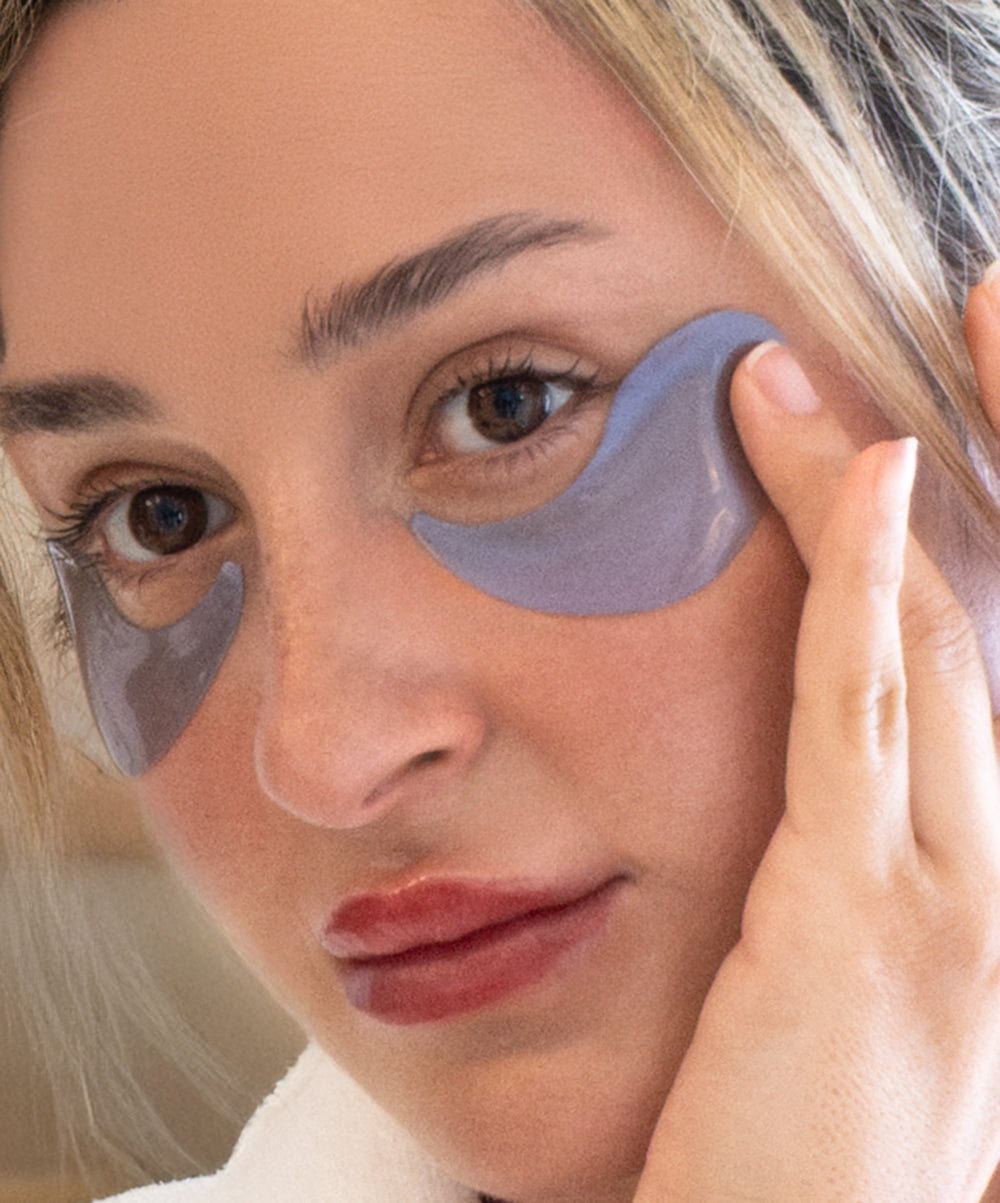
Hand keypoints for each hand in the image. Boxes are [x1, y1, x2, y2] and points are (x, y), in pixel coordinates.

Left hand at [634, 300, 999, 1200]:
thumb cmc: (811, 1146)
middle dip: (986, 443)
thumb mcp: (847, 975)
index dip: (998, 501)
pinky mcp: (867, 925)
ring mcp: (965, 898)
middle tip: (969, 306)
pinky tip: (854, 474)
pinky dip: (857, 582)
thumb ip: (859, 848)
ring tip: (798, 379)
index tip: (933, 404)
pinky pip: (866, 714)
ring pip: (934, 632)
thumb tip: (821, 725)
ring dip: (873, 485)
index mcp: (999, 869)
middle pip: (994, 602)